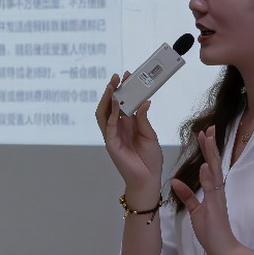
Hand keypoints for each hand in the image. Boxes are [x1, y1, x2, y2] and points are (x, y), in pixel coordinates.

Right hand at [96, 72, 163, 194]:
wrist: (148, 179)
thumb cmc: (150, 159)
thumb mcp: (149, 134)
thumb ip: (143, 118)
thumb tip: (144, 101)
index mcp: (127, 124)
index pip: (122, 103)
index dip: (124, 89)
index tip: (128, 76)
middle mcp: (118, 128)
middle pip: (109, 105)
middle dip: (112, 90)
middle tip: (117, 76)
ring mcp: (112, 135)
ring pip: (104, 113)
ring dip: (107, 99)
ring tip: (113, 86)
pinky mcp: (111, 144)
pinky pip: (108, 126)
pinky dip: (111, 113)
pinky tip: (115, 103)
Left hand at [171, 126, 239, 254]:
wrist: (222, 248)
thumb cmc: (211, 231)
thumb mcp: (195, 210)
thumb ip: (187, 196)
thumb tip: (176, 181)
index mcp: (212, 190)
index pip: (209, 165)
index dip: (206, 149)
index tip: (203, 133)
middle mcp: (217, 190)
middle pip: (215, 163)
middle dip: (211, 145)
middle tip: (209, 127)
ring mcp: (218, 197)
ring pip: (216, 171)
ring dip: (212, 155)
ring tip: (208, 138)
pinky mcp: (217, 206)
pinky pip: (213, 189)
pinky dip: (209, 177)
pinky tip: (206, 166)